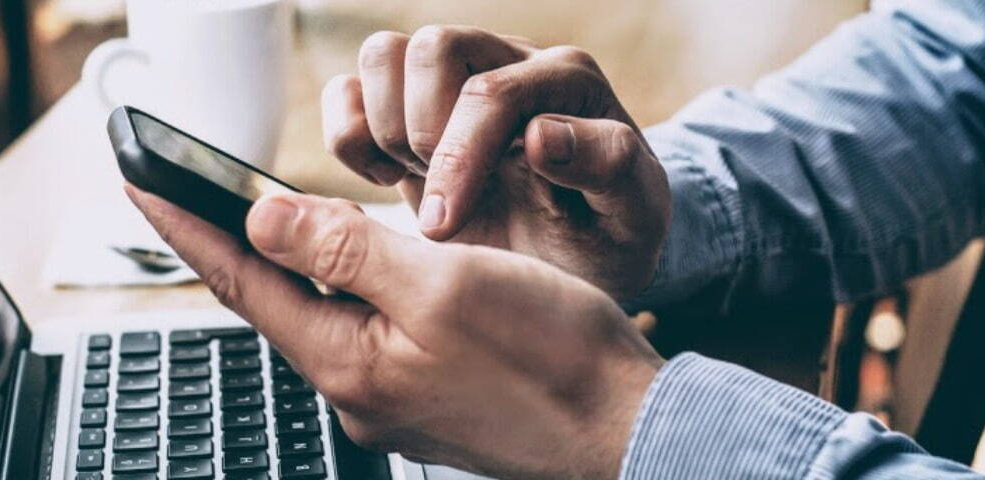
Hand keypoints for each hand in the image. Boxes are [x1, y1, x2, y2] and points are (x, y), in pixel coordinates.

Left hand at [127, 186, 663, 479]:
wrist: (627, 430)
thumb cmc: (553, 359)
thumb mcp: (443, 282)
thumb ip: (346, 249)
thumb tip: (263, 220)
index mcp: (347, 362)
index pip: (242, 282)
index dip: (188, 225)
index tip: (142, 182)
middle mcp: (357, 390)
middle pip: (274, 301)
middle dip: (231, 243)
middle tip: (187, 191)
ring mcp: (391, 400)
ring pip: (324, 315)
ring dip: (296, 265)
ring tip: (265, 217)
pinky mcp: (427, 398)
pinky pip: (368, 331)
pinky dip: (351, 288)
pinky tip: (361, 266)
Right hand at [321, 26, 670, 299]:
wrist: (576, 261)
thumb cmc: (607, 237)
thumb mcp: (634, 216)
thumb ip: (608, 166)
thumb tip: (541, 134)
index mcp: (569, 81)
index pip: (492, 91)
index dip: (460, 155)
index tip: (447, 225)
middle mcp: (508, 62)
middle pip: (433, 48)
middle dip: (423, 134)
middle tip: (444, 203)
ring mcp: (453, 80)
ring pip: (384, 55)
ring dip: (385, 128)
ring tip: (418, 184)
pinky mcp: (408, 108)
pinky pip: (350, 87)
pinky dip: (350, 134)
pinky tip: (385, 178)